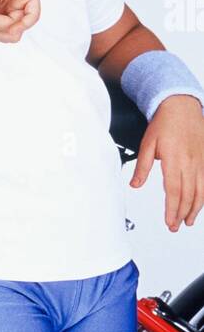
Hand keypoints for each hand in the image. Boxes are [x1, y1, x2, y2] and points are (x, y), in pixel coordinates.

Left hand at [130, 95, 203, 229]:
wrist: (181, 106)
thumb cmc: (164, 123)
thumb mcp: (147, 144)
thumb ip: (142, 167)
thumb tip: (135, 185)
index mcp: (174, 160)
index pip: (174, 191)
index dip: (172, 209)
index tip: (169, 221)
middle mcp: (190, 162)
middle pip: (189, 195)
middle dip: (182, 213)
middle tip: (175, 226)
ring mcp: (201, 161)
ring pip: (201, 191)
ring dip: (195, 208)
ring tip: (188, 221)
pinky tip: (200, 204)